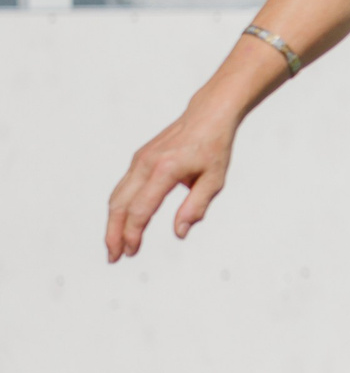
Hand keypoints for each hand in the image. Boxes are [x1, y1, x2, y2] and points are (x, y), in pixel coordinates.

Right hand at [105, 100, 241, 260]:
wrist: (207, 115)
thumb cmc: (215, 147)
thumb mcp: (215, 180)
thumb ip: (196, 207)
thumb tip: (180, 232)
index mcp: (165, 170)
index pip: (141, 208)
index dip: (134, 233)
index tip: (131, 252)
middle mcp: (145, 164)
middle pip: (120, 205)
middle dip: (114, 233)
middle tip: (114, 256)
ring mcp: (138, 160)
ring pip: (117, 196)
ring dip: (112, 222)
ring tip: (114, 245)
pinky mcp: (138, 160)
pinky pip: (123, 188)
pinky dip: (119, 208)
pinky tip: (122, 223)